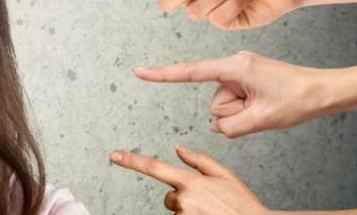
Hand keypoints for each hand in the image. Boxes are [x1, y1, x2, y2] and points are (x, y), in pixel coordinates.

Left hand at [109, 146, 269, 214]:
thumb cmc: (242, 205)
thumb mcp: (224, 176)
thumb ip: (199, 160)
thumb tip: (178, 148)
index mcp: (191, 182)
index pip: (154, 167)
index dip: (131, 161)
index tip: (114, 156)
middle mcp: (184, 200)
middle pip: (170, 196)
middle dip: (184, 198)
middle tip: (208, 203)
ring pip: (177, 211)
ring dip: (190, 212)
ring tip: (212, 212)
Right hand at [134, 51, 325, 137]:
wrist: (323, 91)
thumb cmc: (296, 99)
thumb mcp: (262, 119)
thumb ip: (230, 127)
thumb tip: (216, 126)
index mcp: (234, 67)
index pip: (190, 72)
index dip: (162, 74)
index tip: (139, 72)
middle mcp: (233, 65)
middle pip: (215, 101)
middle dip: (234, 113)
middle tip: (261, 110)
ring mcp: (239, 71)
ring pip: (224, 105)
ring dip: (242, 113)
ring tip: (266, 107)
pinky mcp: (245, 78)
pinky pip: (234, 102)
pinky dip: (247, 110)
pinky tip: (265, 105)